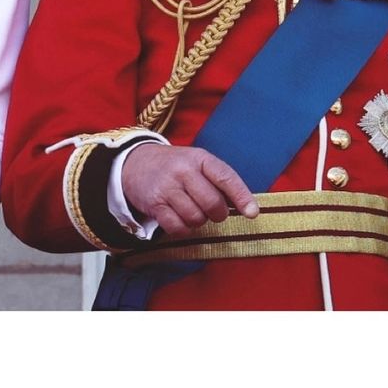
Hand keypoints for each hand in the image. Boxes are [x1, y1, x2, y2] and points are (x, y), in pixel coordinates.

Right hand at [121, 144, 258, 238]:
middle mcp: (183, 171)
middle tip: (213, 211)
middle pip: (212, 203)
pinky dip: (184, 230)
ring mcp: (167, 187)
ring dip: (199, 221)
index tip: (252, 213)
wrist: (135, 163)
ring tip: (192, 211)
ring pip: (196, 218)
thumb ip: (219, 180)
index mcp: (199, 158)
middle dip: (218, 214)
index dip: (242, 196)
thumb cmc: (175, 166)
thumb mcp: (197, 162)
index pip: (225, 177)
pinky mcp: (154, 204)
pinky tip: (180, 219)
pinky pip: (178, 228)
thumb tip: (246, 207)